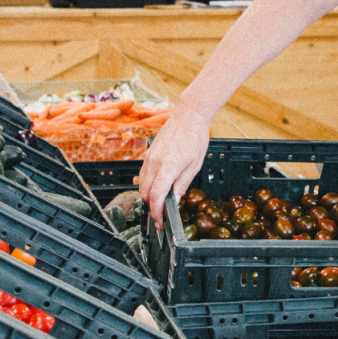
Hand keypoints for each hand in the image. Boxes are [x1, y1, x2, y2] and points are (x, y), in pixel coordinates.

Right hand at [139, 101, 211, 228]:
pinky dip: (147, 185)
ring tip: (160, 203)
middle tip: (162, 216)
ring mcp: (149, 158)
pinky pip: (143, 175)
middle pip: (145, 193)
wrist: (188, 115)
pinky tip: (158, 187)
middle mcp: (154, 163)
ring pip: (141, 185)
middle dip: (151, 207)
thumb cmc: (195, 138)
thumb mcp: (194, 165)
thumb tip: (174, 201)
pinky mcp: (148, 154)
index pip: (156, 196)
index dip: (156, 213)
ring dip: (148, 196)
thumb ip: (181, 185)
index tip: (159, 223)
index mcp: (168, 167)